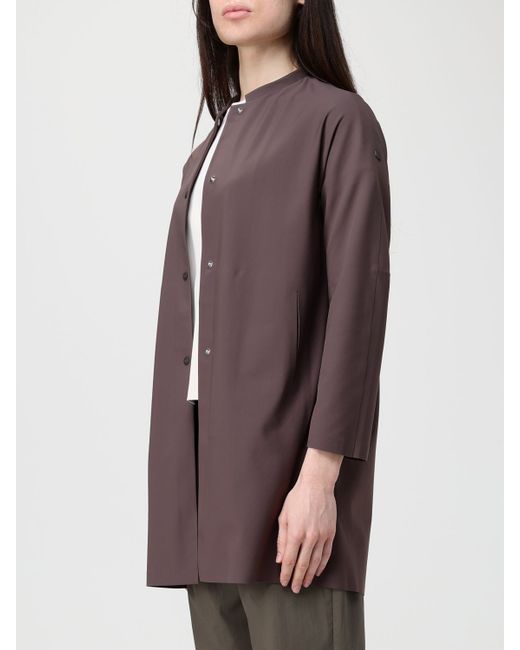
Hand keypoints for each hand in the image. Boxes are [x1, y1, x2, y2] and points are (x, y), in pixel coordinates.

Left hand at [276, 448, 341, 592]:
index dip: (286, 573)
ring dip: (309, 575)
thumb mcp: (283, 516)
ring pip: (315, 562)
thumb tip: (280, 558)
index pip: (289, 560)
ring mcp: (321, 536)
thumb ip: (282, 539)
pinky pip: (326, 553)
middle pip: (302, 564)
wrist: (317, 485)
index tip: (284, 582)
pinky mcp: (330, 533)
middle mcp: (309, 537)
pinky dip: (322, 565)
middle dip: (297, 578)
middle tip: (295, 589)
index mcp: (295, 533)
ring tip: (305, 584)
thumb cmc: (297, 498)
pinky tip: (317, 571)